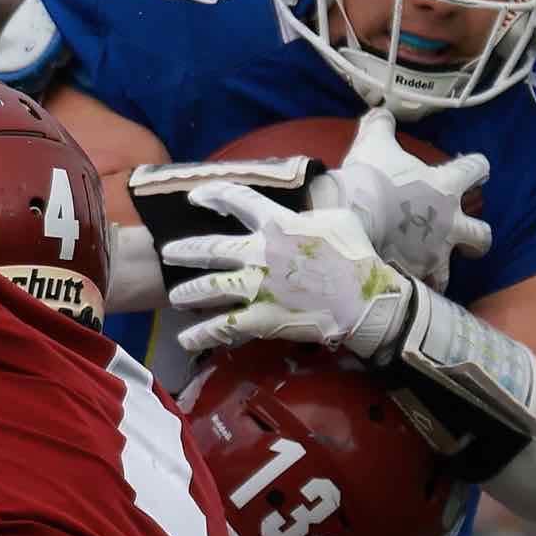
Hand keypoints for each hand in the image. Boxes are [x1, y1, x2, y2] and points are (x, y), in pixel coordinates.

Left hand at [161, 185, 415, 364]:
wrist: (366, 299)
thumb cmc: (356, 256)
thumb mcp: (336, 219)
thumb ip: (310, 210)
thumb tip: (303, 204)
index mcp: (277, 223)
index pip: (237, 201)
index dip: (213, 196)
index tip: (196, 197)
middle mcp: (260, 252)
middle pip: (211, 247)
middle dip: (185, 250)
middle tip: (168, 252)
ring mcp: (258, 286)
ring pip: (210, 287)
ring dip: (188, 293)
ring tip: (176, 298)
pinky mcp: (261, 318)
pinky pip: (223, 327)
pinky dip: (201, 334)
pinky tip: (185, 339)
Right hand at [327, 107, 491, 285]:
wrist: (351, 220)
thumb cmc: (369, 178)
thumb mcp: (374, 143)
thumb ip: (381, 125)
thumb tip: (381, 111)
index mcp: (446, 186)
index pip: (476, 169)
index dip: (477, 166)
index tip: (476, 167)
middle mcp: (449, 223)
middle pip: (482, 234)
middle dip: (478, 237)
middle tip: (467, 237)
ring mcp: (434, 254)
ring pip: (452, 270)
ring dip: (444, 271)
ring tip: (432, 272)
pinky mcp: (414, 276)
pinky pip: (419, 288)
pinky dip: (413, 288)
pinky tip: (404, 287)